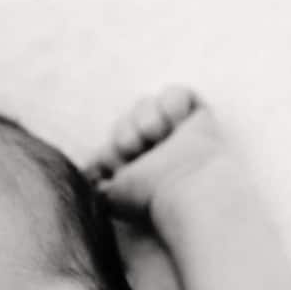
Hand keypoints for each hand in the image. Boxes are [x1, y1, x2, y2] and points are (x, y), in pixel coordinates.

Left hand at [86, 86, 233, 227]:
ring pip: (144, 104)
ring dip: (146, 120)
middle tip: (139, 150)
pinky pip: (174, 93)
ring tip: (159, 137)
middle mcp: (156, 151)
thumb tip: (93, 176)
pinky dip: (172, 105)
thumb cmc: (151, 196)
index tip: (121, 168)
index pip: (110, 147)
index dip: (111, 154)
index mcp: (138, 170)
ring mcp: (176, 133)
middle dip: (126, 136)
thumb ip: (100, 186)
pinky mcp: (197, 116)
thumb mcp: (114, 196)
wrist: (182, 186)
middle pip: (124, 121)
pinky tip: (177, 125)